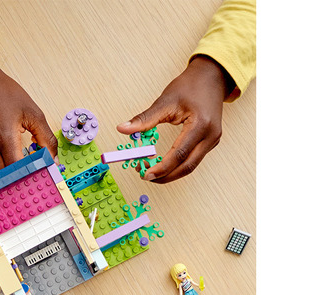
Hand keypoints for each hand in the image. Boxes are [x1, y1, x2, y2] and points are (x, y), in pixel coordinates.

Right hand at [0, 60, 57, 172]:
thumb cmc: (5, 94)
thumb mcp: (33, 113)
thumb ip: (46, 138)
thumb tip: (53, 158)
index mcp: (6, 138)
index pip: (19, 170)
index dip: (32, 177)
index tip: (43, 178)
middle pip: (6, 179)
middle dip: (22, 182)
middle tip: (37, 181)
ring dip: (11, 179)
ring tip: (25, 176)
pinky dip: (2, 172)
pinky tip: (13, 168)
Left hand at [117, 56, 233, 182]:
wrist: (211, 77)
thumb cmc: (190, 86)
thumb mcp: (165, 101)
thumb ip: (144, 119)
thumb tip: (122, 129)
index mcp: (201, 125)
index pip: (179, 154)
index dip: (161, 167)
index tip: (145, 173)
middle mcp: (211, 136)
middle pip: (187, 166)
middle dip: (165, 176)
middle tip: (146, 176)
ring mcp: (213, 140)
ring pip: (191, 166)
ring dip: (171, 173)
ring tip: (152, 172)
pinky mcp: (210, 142)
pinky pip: (193, 159)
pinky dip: (178, 165)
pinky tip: (163, 164)